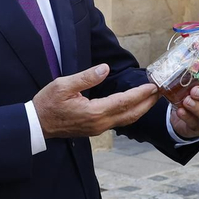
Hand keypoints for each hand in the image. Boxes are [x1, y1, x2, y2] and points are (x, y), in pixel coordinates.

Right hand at [34, 64, 158, 138]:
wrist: (37, 124)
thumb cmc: (47, 103)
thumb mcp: (63, 85)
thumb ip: (86, 77)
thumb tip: (104, 69)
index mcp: (94, 112)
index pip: (124, 101)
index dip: (140, 93)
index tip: (153, 85)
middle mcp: (100, 123)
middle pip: (131, 114)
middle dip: (147, 103)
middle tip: (160, 91)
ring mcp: (98, 128)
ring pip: (126, 120)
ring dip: (141, 109)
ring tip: (151, 98)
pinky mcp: (95, 129)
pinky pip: (118, 121)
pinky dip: (130, 112)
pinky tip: (133, 105)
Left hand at [171, 77, 198, 138]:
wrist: (184, 115)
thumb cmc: (194, 96)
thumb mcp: (197, 85)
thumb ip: (197, 78)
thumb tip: (188, 66)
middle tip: (195, 91)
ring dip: (198, 108)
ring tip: (187, 101)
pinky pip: (195, 124)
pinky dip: (187, 117)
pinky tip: (180, 110)